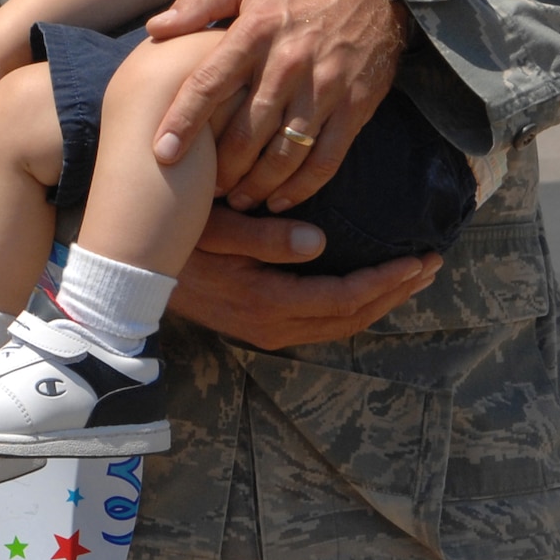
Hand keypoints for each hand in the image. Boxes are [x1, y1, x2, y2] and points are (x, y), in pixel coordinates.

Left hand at [147, 0, 408, 211]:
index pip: (209, 83)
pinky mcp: (355, 107)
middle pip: (245, 131)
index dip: (183, 122)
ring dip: (257, 185)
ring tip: (237, 200)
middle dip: (221, 168)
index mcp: (255, 31)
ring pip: (284, 153)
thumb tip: (154, 29)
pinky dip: (302, 187)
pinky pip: (325, 158)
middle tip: (204, 188)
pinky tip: (280, 200)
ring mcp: (325, 88)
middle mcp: (288, 62)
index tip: (161, 154)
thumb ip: (198, 2)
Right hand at [169, 205, 440, 349]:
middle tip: (430, 263)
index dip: (387, 280)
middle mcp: (273, 325)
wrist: (128, 279)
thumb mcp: (214, 230)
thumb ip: (265, 238)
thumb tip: (320, 241)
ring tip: (410, 274)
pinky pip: (321, 321)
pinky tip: (367, 284)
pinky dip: (353, 305)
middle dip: (395, 291)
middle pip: (352, 317)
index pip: (345, 298)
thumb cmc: (172, 242)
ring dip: (379, 300)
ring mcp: (266, 330)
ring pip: (339, 324)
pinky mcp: (260, 325)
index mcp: (267, 301)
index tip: (420, 257)